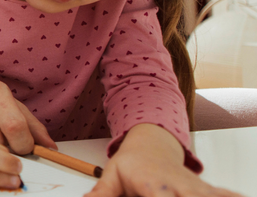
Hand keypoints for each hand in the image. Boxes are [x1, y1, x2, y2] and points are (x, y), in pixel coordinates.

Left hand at [87, 124, 243, 196]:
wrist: (152, 142)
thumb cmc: (132, 162)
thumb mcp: (111, 177)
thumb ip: (102, 194)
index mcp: (154, 186)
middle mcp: (179, 188)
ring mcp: (196, 190)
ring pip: (210, 195)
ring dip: (214, 196)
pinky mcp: (206, 191)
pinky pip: (223, 194)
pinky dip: (231, 195)